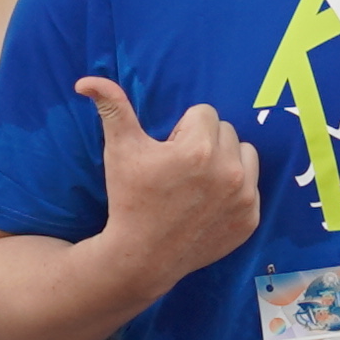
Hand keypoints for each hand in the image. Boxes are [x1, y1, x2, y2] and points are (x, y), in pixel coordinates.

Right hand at [77, 74, 259, 280]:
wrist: (142, 257)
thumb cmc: (129, 199)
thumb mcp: (119, 151)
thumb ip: (112, 108)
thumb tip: (87, 82)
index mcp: (199, 149)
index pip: (204, 113)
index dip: (182, 130)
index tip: (168, 154)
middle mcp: (228, 171)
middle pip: (226, 131)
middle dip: (205, 143)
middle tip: (180, 170)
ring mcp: (243, 198)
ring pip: (245, 155)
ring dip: (226, 161)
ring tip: (198, 182)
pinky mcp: (251, 219)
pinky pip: (252, 186)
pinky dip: (235, 191)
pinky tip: (208, 204)